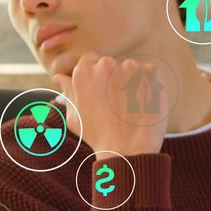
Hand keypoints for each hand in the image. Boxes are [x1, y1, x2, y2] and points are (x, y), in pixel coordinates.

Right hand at [53, 52, 168, 158]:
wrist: (127, 150)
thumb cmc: (98, 136)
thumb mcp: (75, 116)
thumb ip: (68, 92)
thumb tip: (60, 78)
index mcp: (83, 72)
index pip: (90, 60)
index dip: (98, 77)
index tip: (103, 91)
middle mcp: (105, 65)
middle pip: (111, 65)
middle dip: (114, 79)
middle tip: (117, 104)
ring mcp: (129, 67)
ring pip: (131, 69)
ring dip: (132, 82)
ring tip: (131, 107)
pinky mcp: (149, 74)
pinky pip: (150, 74)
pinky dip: (150, 85)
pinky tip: (144, 103)